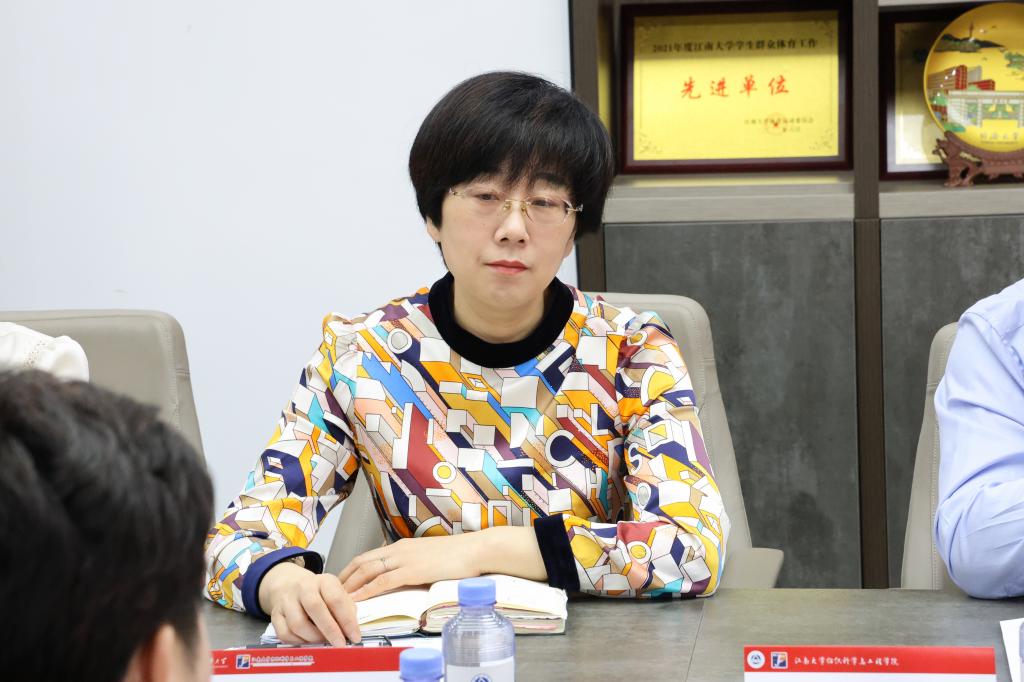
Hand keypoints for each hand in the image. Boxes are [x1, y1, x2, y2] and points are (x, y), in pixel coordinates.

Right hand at [258, 561, 360, 645]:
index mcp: (324, 580)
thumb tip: (352, 630)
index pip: (336, 599)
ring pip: (297, 623)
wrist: (288, 583)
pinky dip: (298, 642)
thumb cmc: (318, 592)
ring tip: (324, 642)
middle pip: (315, 608)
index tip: (355, 637)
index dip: (347, 621)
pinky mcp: (275, 614)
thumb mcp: (336, 592)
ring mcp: (287, 600)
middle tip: (340, 644)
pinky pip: (284, 634)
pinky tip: (308, 641)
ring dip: (313, 638)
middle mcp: (304, 587)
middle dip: (330, 630)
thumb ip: (346, 608)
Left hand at [339, 526, 546, 600]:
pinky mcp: (412, 570)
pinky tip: (358, 600)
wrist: (476, 550)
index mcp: (403, 545)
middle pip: (362, 561)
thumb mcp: (430, 555)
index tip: (341, 581)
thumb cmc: (459, 555)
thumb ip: (414, 562)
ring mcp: (405, 558)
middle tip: (331, 591)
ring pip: (368, 571)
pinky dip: (367, 591)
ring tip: (337, 598)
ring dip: (351, 586)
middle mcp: (399, 549)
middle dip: (344, 577)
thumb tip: (406, 574)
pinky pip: (383, 581)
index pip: (369, 555)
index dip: (352, 568)